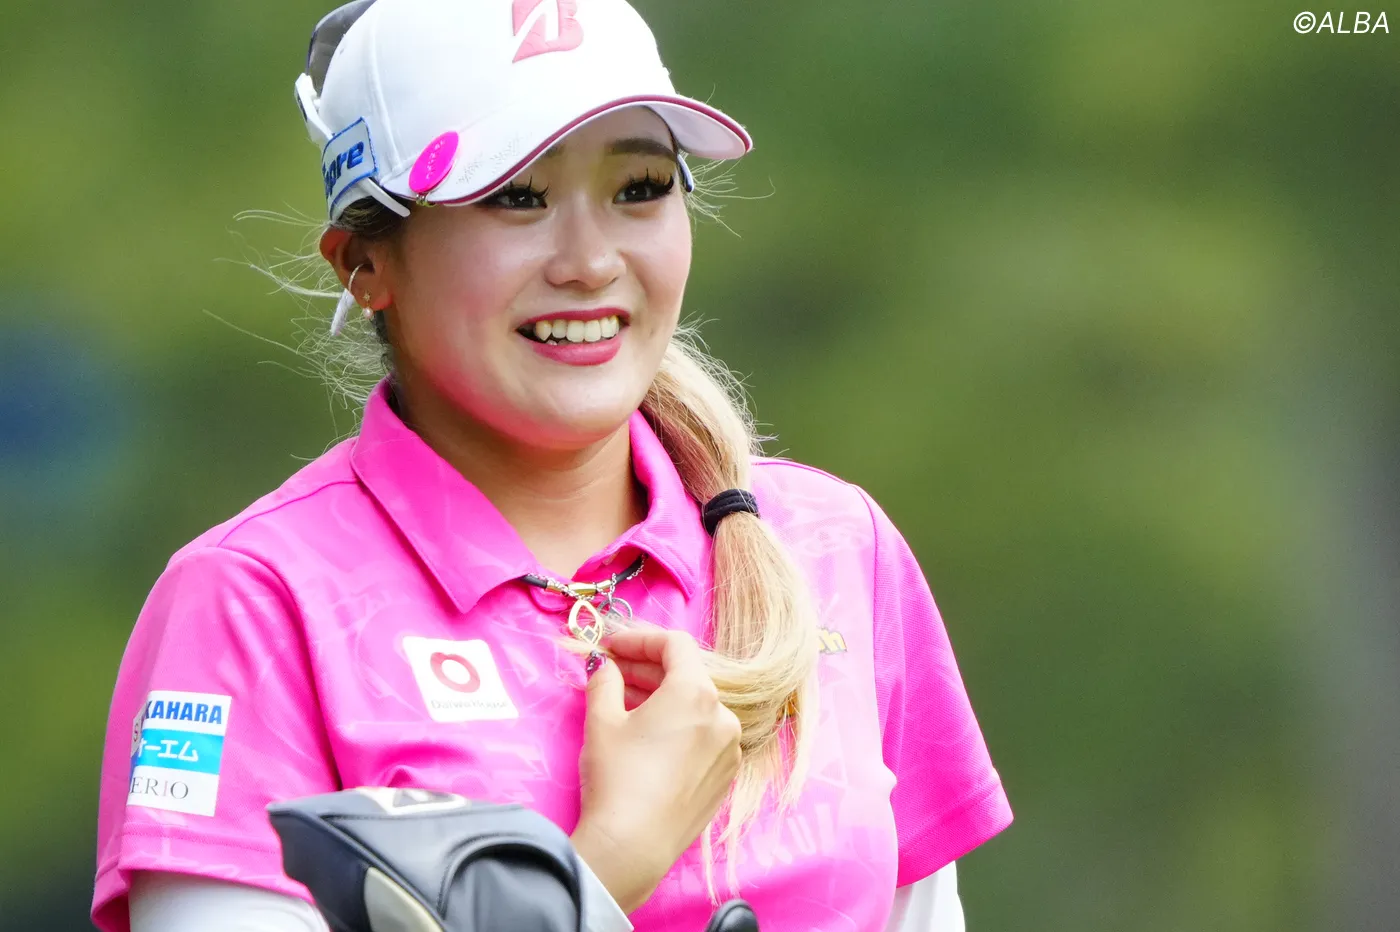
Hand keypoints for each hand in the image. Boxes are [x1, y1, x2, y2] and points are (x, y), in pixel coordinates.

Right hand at [570, 628, 741, 913]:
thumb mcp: (602, 720)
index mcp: (696, 693)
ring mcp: (729, 749)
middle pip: (687, 675)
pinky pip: (703, 736)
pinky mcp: (725, 777)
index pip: (674, 644)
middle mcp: (723, 716)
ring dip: (662, 698)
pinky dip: (679, 727)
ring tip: (625, 704)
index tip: (611, 646)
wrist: (632, 846)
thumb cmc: (616, 776)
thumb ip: (604, 680)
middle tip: (612, 671)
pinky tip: (649, 737)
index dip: (640, 638)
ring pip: (696, 708)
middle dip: (647, 669)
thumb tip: (604, 665)